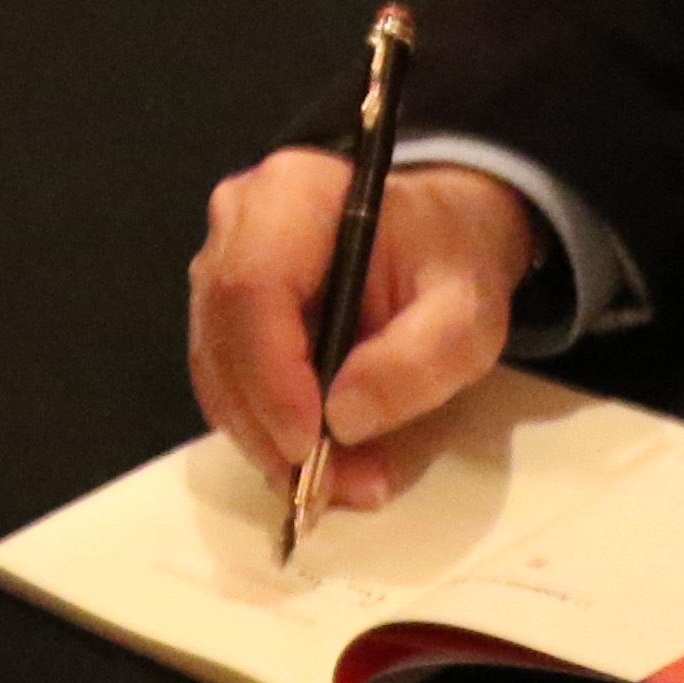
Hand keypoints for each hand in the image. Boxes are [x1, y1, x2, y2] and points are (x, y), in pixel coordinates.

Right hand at [185, 150, 537, 516]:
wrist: (439, 236)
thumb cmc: (451, 263)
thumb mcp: (468, 315)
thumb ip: (416, 362)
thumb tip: (341, 419)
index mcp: (294, 193)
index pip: (252, 288)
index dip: (271, 377)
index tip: (310, 446)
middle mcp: (238, 218)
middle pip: (223, 336)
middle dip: (267, 426)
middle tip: (324, 489)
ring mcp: (220, 259)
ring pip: (216, 367)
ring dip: (262, 438)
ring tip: (329, 483)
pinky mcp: (221, 303)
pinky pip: (224, 375)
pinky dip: (260, 426)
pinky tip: (310, 455)